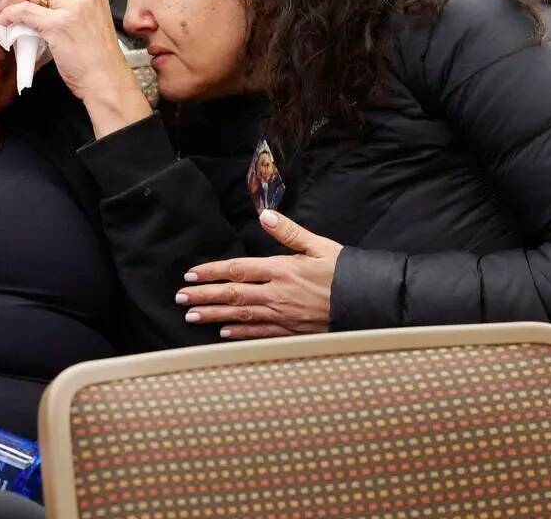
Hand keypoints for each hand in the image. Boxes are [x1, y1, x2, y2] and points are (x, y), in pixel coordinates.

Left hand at [0, 0, 150, 136]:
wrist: (106, 81)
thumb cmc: (97, 59)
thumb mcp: (90, 20)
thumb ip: (70, 5)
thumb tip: (37, 1)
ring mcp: (72, 8)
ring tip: (1, 10)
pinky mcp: (58, 25)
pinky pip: (24, 11)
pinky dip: (9, 14)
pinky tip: (4, 21)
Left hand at [175, 211, 342, 338]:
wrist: (369, 303)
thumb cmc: (345, 272)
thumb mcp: (319, 245)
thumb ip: (289, 232)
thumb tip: (264, 215)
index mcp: (282, 270)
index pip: (238, 270)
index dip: (212, 272)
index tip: (191, 275)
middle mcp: (277, 294)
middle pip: (233, 295)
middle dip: (204, 296)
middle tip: (180, 298)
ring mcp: (283, 316)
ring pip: (241, 316)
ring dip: (214, 316)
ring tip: (191, 316)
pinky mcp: (291, 332)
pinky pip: (260, 334)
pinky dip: (240, 334)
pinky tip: (223, 333)